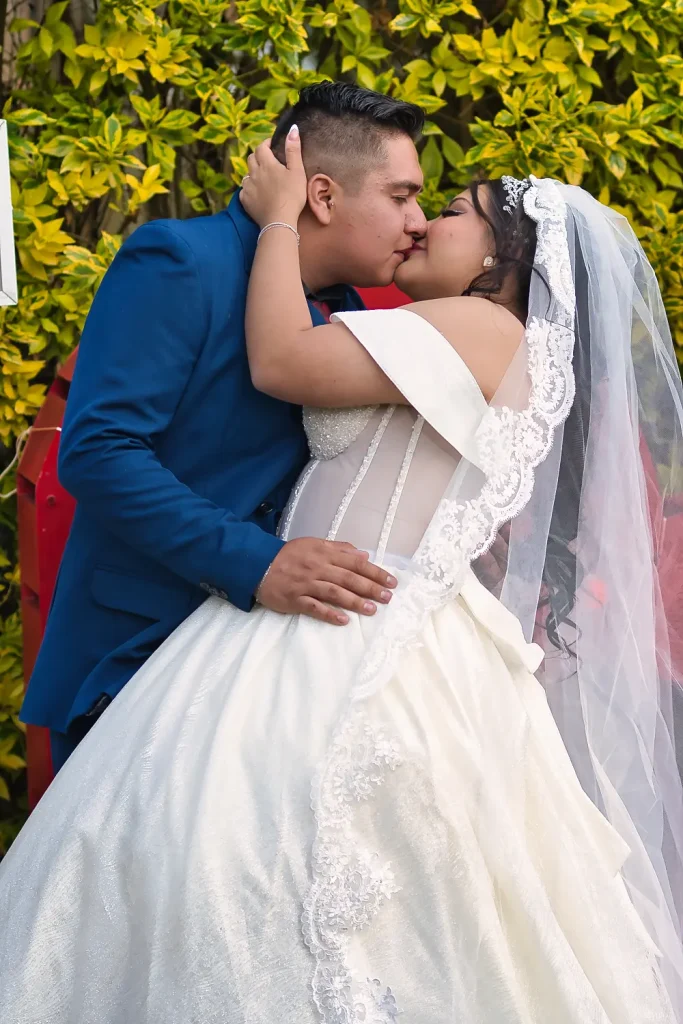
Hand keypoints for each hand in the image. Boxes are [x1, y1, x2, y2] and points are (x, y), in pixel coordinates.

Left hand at [241, 126, 307, 228]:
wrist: (279, 221)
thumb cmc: (292, 195)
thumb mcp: (297, 171)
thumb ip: (293, 150)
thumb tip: (292, 128)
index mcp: (266, 164)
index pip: (261, 147)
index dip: (266, 144)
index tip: (273, 146)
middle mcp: (254, 173)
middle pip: (251, 158)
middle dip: (258, 157)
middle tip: (268, 162)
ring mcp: (248, 187)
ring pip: (246, 174)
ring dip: (253, 173)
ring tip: (263, 179)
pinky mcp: (245, 201)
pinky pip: (244, 190)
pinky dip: (249, 189)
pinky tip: (257, 193)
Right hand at [256, 538, 396, 624]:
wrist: (258, 564)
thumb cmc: (289, 555)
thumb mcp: (314, 544)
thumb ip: (339, 549)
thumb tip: (363, 555)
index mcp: (324, 553)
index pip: (355, 562)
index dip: (375, 572)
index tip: (391, 581)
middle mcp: (318, 568)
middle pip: (348, 578)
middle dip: (370, 588)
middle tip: (388, 597)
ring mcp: (306, 584)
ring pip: (334, 593)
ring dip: (354, 601)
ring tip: (372, 609)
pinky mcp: (295, 599)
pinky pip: (314, 607)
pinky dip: (329, 614)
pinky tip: (343, 620)